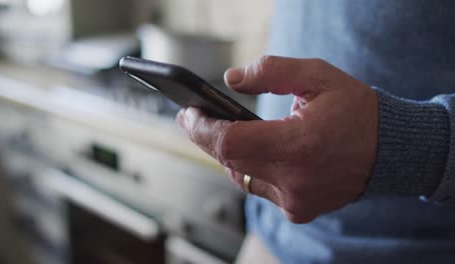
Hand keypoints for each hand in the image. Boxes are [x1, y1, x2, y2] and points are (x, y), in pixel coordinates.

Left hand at [177, 56, 378, 222]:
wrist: (390, 151)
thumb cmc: (355, 111)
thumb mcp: (317, 75)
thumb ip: (271, 72)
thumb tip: (231, 80)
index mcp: (299, 145)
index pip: (230, 143)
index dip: (202, 129)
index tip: (188, 113)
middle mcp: (295, 181)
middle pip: (229, 161)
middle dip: (206, 137)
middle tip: (195, 117)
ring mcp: (296, 200)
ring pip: (240, 176)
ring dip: (228, 154)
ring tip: (221, 130)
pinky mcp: (298, 210)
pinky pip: (259, 188)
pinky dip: (251, 169)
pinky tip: (252, 152)